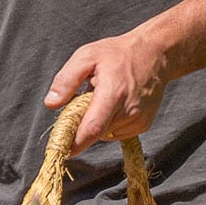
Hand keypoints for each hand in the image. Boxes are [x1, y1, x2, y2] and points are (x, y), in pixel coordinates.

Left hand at [43, 30, 169, 154]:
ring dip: (95, 123)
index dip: (74, 143)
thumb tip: (51, 103)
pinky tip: (112, 104)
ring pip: (104, 134)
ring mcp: (138, 121)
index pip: (92, 128)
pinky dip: (108, 123)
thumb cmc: (117, 54)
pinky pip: (115, 132)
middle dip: (79, 126)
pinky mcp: (143, 125)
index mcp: (113, 94)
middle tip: (78, 104)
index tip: (59, 150)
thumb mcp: (86, 56)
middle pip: (94, 133)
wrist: (155, 55)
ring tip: (100, 98)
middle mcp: (129, 112)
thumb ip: (67, 80)